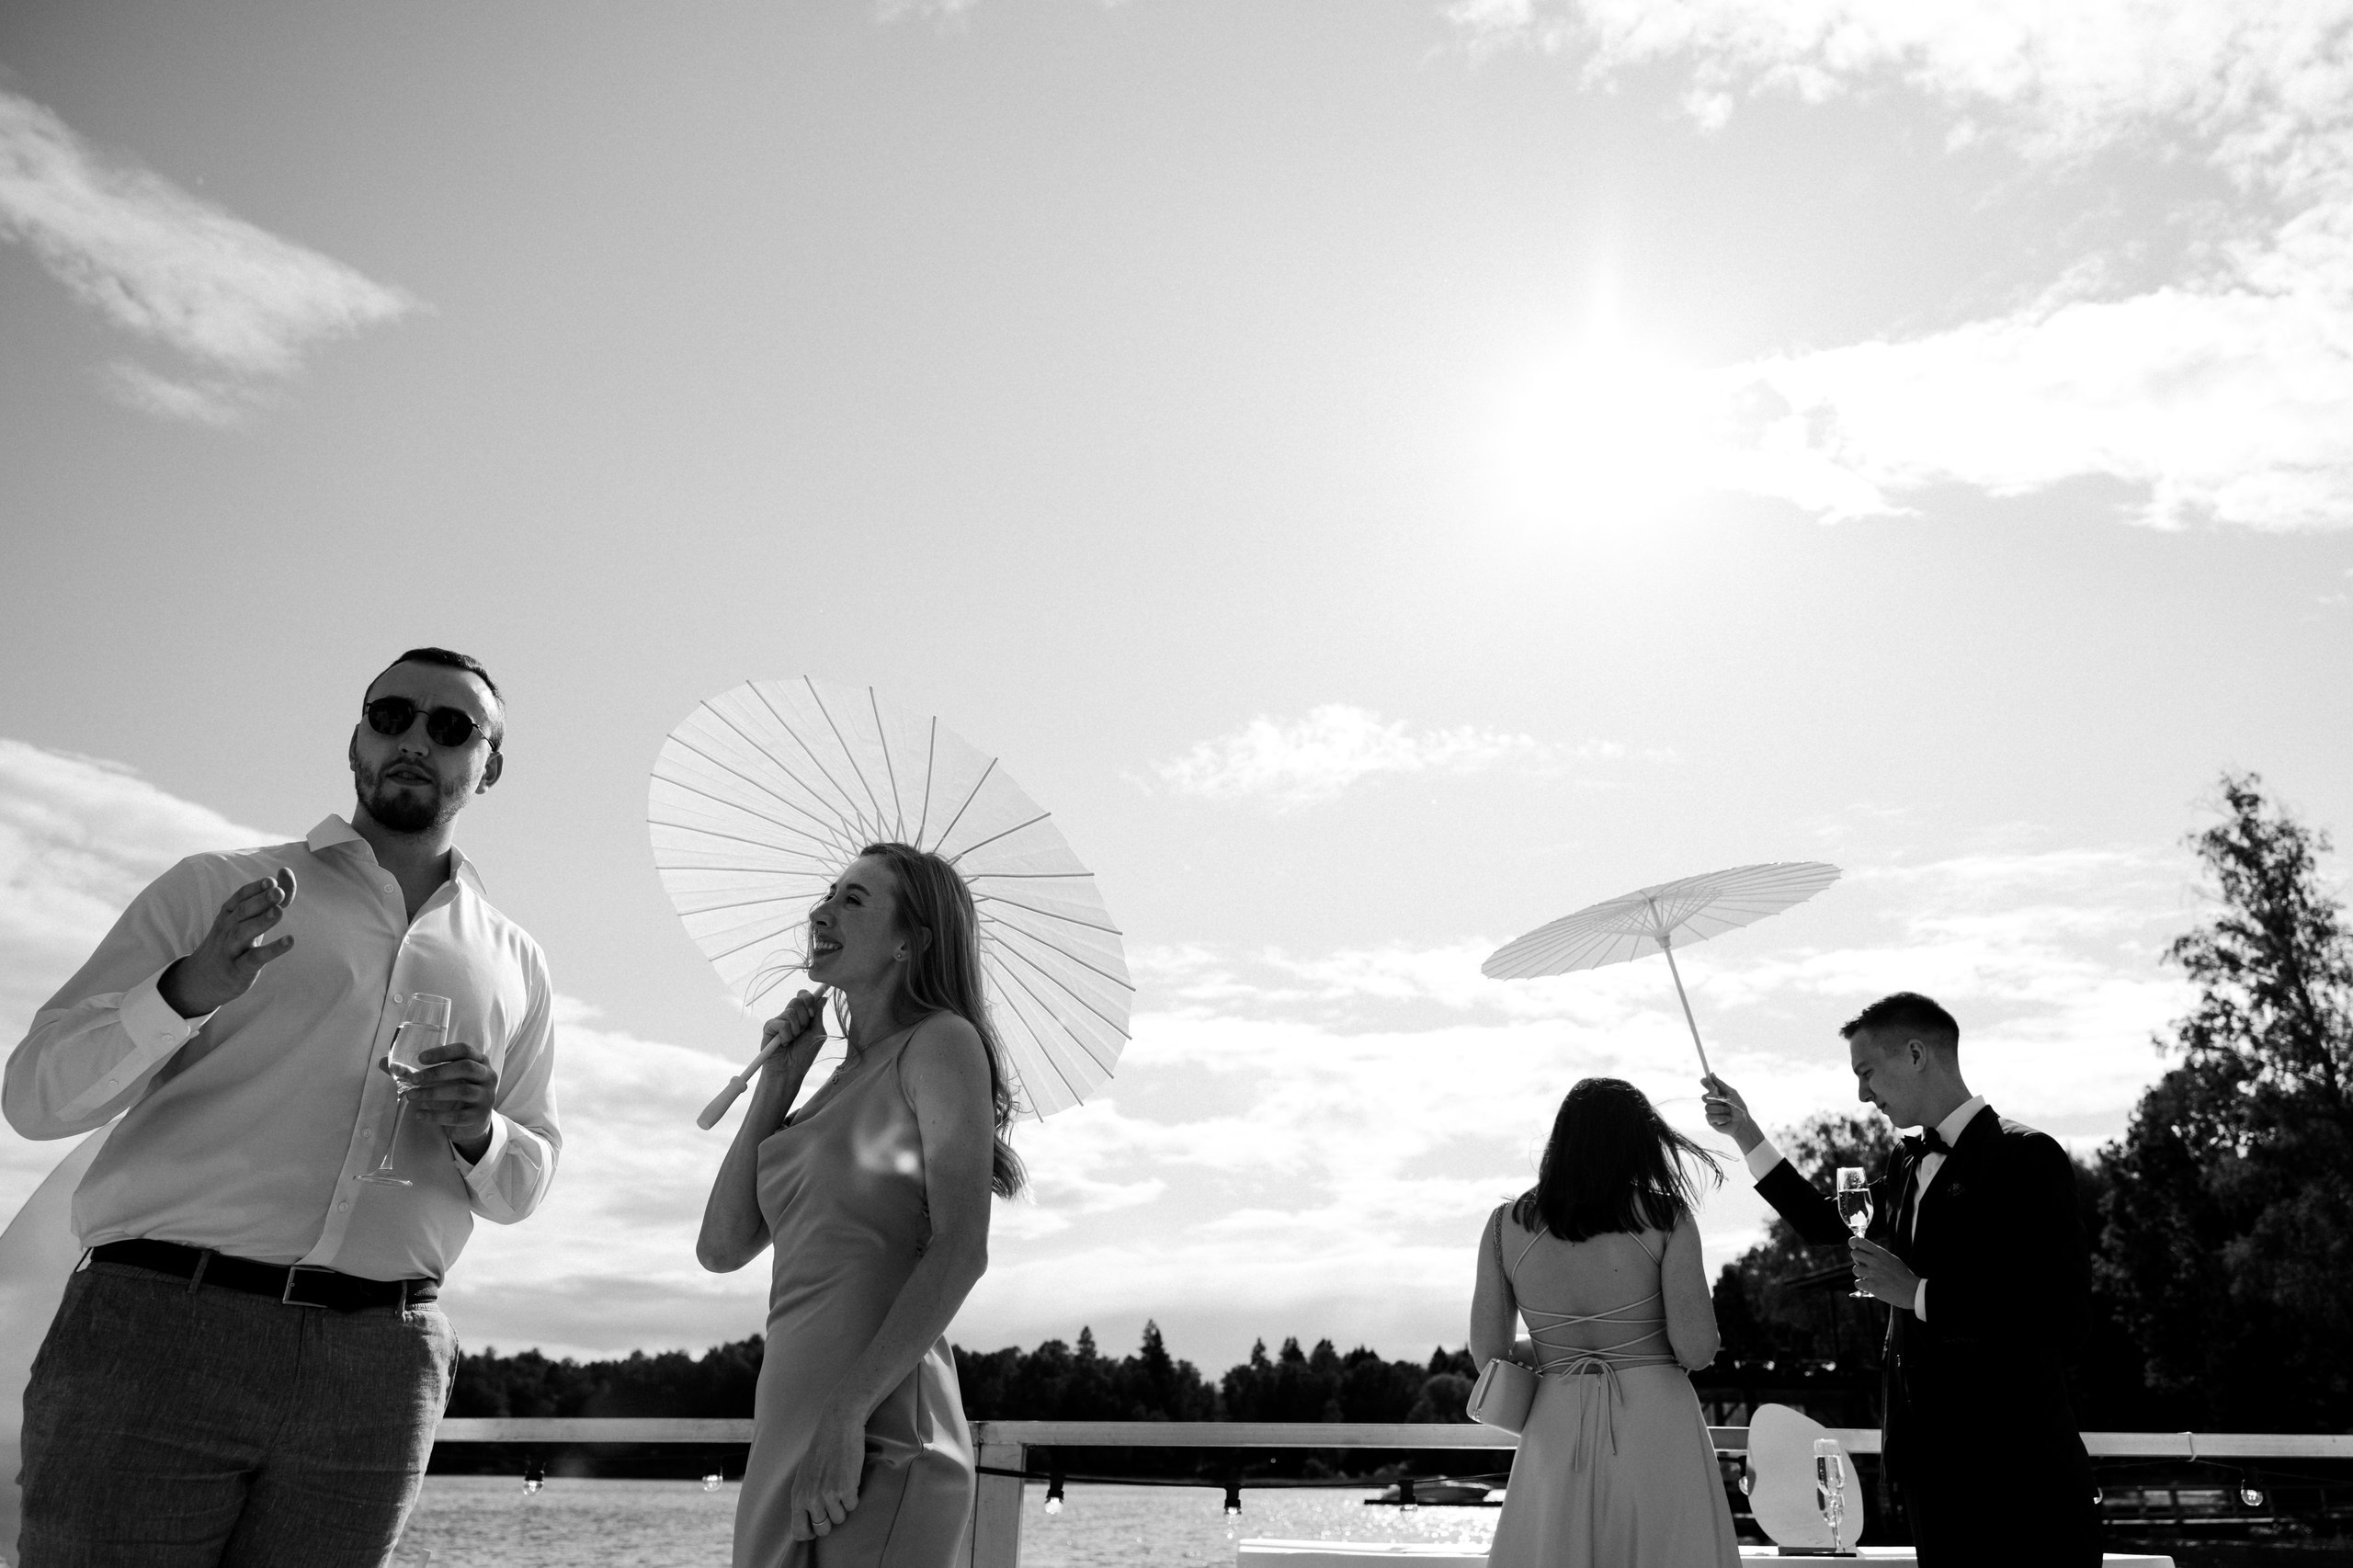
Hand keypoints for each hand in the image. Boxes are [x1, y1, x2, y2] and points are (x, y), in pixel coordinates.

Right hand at [157, 869, 297, 1018]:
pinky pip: (253, 959)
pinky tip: (289, 941)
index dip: (255, 889)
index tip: (272, 881)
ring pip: (243, 933)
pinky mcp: (238, 970)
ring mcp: (231, 950)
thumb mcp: (247, 920)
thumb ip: (270, 898)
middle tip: (278, 891)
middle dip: (260, 901)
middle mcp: (227, 929)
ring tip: (279, 912)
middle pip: (242, 912)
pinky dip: (271, 950)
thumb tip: (286, 871)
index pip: (240, 897)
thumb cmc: (232, 944)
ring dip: (261, 922)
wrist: (201, 980)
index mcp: (229, 915)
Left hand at [399, 1038, 498, 1159]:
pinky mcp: (479, 1116)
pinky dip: (435, 1116)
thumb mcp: (442, 1079)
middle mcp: (488, 1076)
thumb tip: (383, 1062)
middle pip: (465, 1068)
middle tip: (413, 1080)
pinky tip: (419, 1115)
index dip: (442, 1052)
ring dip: (432, 1094)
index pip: (464, 1050)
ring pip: (462, 1091)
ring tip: (411, 1097)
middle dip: (437, 1073)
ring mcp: (486, 1097)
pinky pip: (457, 1116)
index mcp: (480, 1061)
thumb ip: (415, 1071)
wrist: (473, 1122)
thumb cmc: (454, 1092)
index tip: (420, 1058)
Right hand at [761, 989, 828, 1073]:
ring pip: (790, 1011)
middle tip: (803, 1031)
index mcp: (803, 1016)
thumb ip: (818, 1014)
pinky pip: (781, 1023)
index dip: (809, 999)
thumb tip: (823, 997)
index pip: (804, 996)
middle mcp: (790, 1016)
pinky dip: (786, 1035)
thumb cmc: (804, 1055)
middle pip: (797, 1000)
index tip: (812, 1014)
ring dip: (796, 1029)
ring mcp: (779, 1020)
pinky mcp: (769, 1027)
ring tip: (793, 1040)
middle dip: (805, 1017)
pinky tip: (784, 1044)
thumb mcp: (817, 1032)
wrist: (790, 1071)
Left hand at [787, 1400, 865, 1539]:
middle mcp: (810, 1499)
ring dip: (844, 1505)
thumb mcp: (804, 1477)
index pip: (799, 1532)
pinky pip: (853, 1505)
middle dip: (831, 1520)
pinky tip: (850, 1478)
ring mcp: (828, 1495)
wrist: (838, 1427)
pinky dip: (854, 1495)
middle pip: (823, 1530)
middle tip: (834, 1502)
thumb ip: (804, 1499)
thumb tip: (808, 1523)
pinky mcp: (846, 1489)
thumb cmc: (821, 1451)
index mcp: (797, 1496)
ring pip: (840, 1518)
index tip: (819, 1525)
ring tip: (841, 1485)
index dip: (811, 1533)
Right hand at [1701, 1073, 1763, 1154]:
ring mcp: (1710, 1111)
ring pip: (1707, 1107)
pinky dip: (1721, 1117)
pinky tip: (1727, 1119)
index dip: (1706, 1084)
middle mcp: (1712, 1102)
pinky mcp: (1710, 1120)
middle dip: (1715, 1100)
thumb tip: (1711, 1073)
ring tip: (1728, 1113)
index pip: (1707, 1087)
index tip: (1706, 1082)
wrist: (1742, 1123)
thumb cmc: (1738, 1108)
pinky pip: (1709, 1116)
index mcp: (1717, 1094)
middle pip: (1704, 1097)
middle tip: (1724, 1102)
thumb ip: (1720, 1084)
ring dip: (1720, 1110)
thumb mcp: (1731, 1093)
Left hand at [1849, 1236, 1920, 1306]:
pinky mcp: (1872, 1286)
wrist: (1912, 1291)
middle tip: (1865, 1265)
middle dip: (1857, 1259)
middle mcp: (1875, 1261)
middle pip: (1854, 1254)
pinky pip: (1858, 1283)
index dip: (1853, 1242)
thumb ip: (1878, 1255)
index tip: (1853, 1245)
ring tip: (1871, 1277)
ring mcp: (1873, 1273)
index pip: (1860, 1241)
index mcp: (1881, 1253)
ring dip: (1861, 1274)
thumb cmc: (1903, 1275)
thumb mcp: (1892, 1259)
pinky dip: (1862, 1285)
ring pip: (1855, 1269)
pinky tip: (1871, 1286)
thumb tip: (1864, 1251)